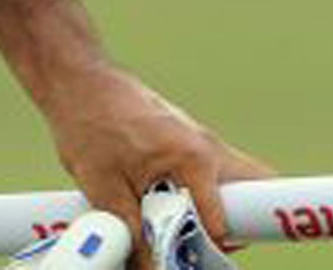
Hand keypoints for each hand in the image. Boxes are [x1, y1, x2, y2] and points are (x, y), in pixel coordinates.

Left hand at [38, 61, 270, 266]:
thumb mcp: (107, 191)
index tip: (199, 257)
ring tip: (178, 230)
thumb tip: (150, 269)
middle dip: (238, 222)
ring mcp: (201, 141)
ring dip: (213, 210)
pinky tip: (163, 207)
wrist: (78, 81)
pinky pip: (211, 175)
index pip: (230, 215)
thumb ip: (134, 236)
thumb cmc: (90, 124)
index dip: (216, 245)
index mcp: (193, 158)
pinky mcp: (188, 142)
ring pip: (233, 181)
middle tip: (202, 245)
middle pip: (255, 186)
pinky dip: (198, 197)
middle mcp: (207, 146)